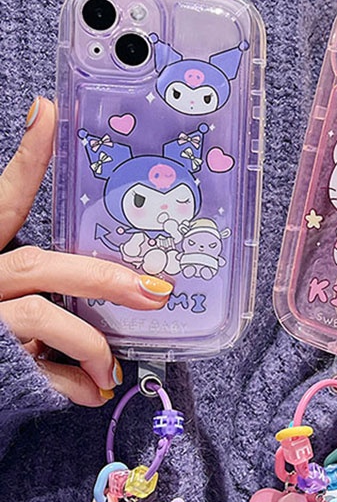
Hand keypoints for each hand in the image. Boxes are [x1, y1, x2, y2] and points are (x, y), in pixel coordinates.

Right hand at [0, 97, 173, 405]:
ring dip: (88, 344)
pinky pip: (38, 369)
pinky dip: (71, 382)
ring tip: (111, 370)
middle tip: (155, 292)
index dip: (27, 159)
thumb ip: (49, 295)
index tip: (48, 110)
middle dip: (103, 278)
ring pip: (39, 316)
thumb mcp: (9, 297)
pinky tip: (90, 391)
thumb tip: (113, 307)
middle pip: (40, 266)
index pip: (3, 201)